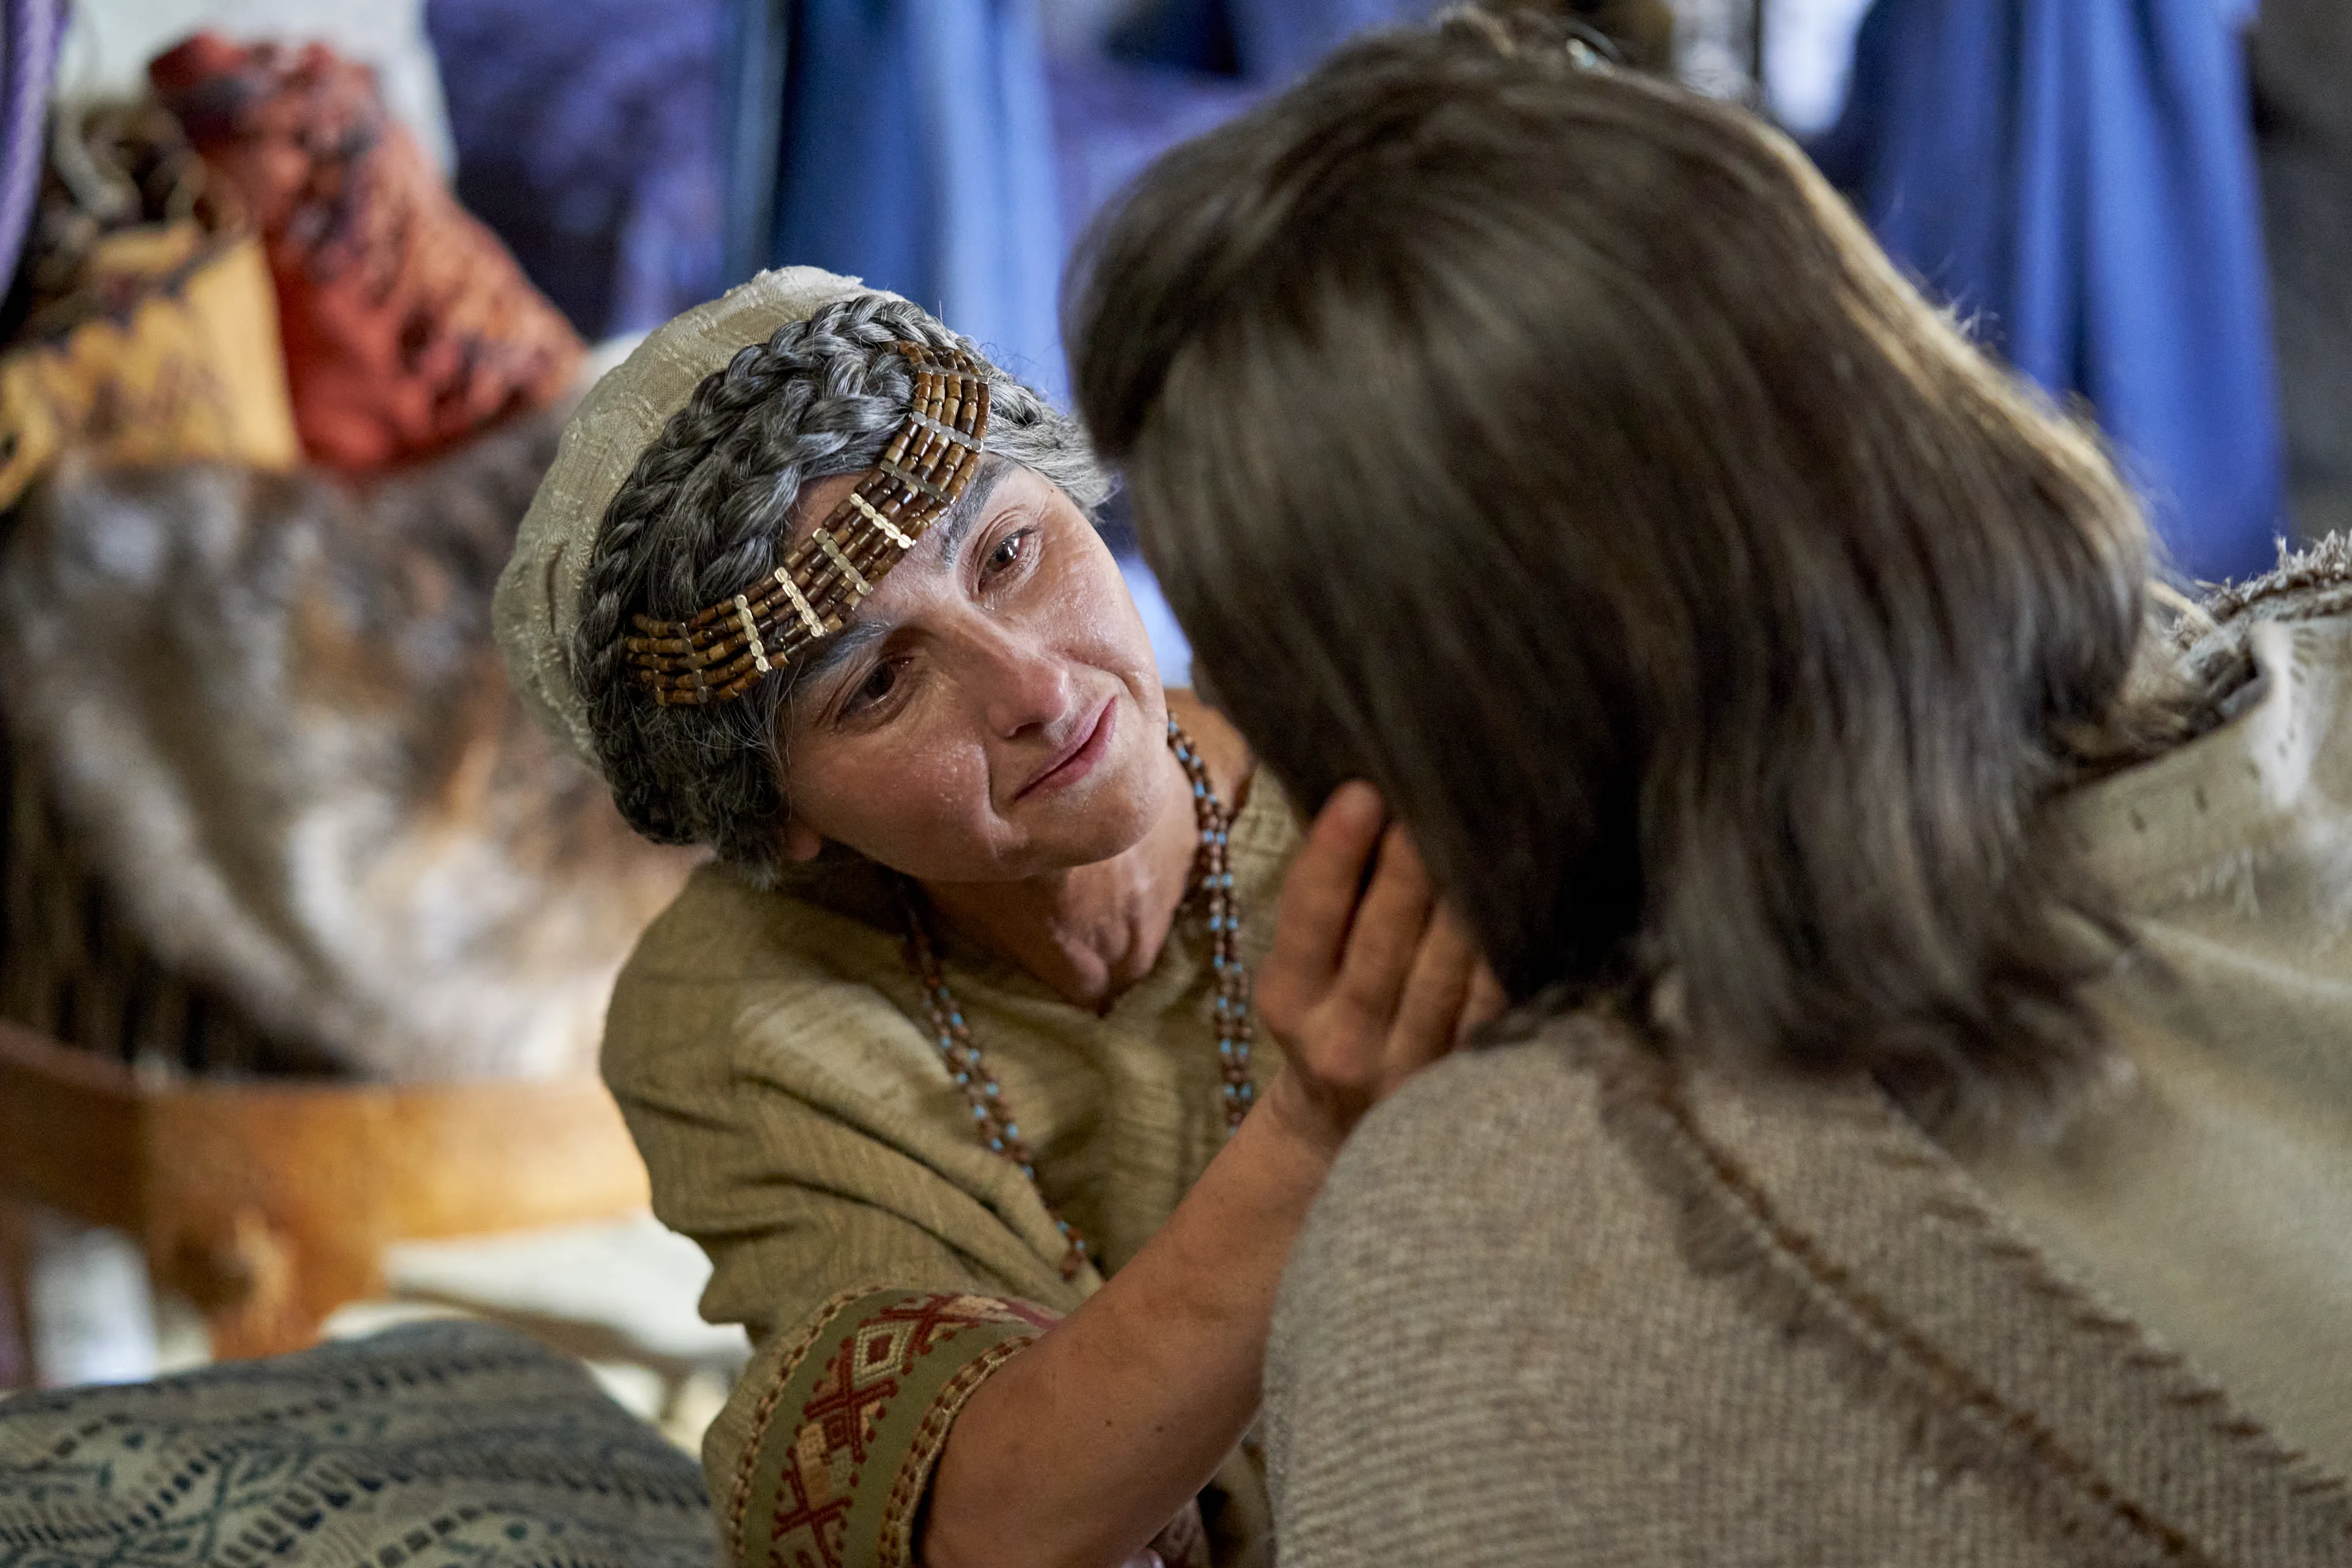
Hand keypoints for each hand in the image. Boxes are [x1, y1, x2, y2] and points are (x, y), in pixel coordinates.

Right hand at [1255, 782, 1503, 1155]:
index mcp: (1288, 1000)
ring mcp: (1405, 1067)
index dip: (1334, 853)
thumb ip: (1324, 899)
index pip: (1309, 917)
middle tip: (1437, 800)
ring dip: (1465, 899)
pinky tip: (1520, 899)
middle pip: (1384, 942)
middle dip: (1410, 867)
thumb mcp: (1298, 969)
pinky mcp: (1459, 1079)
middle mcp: (1341, 1040)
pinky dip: (1502, 952)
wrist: (1341, 1130)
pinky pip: (1489, 1005)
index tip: (1362, 792)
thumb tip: (1365, 791)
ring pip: (1445, 972)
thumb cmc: (1324, 1014)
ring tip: (1486, 832)